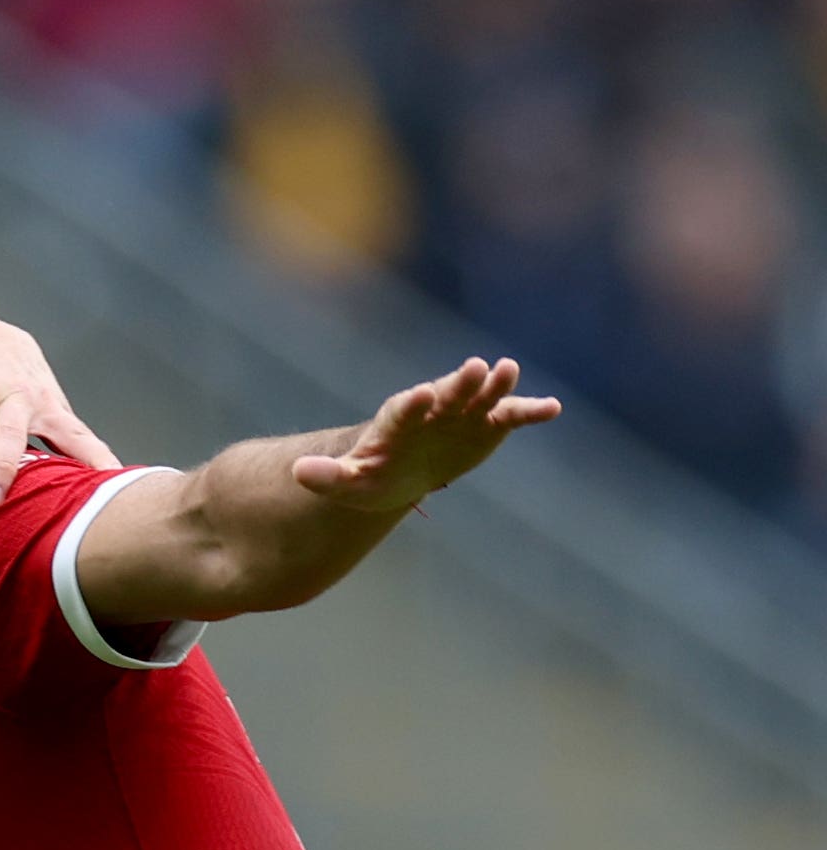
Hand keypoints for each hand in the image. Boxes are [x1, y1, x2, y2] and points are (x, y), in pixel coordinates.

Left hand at [0, 316, 122, 529]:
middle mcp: (10, 396)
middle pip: (7, 437)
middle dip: (0, 470)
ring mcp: (41, 402)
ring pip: (60, 435)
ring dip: (71, 467)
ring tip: (84, 503)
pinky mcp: (60, 408)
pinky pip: (82, 437)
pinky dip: (99, 459)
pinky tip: (113, 485)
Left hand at [293, 357, 559, 511]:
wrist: (401, 471)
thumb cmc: (372, 475)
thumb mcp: (348, 482)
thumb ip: (326, 477)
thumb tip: (297, 472)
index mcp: (397, 421)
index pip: (402, 410)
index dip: (410, 405)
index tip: (418, 396)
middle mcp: (432, 410)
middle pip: (446, 393)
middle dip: (459, 383)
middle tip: (475, 367)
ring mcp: (462, 415)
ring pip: (480, 397)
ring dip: (495, 386)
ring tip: (509, 371)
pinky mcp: (487, 425)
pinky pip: (510, 416)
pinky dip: (529, 411)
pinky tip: (552, 409)